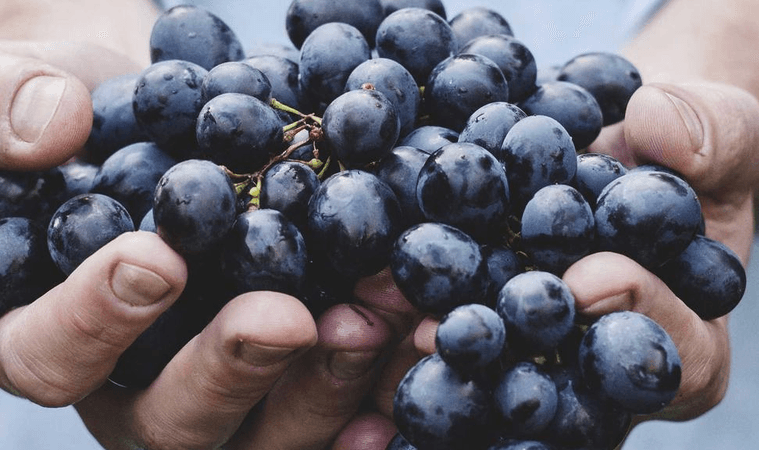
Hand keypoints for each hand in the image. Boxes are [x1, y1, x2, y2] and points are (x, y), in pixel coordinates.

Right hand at [0, 12, 397, 449]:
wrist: (169, 114)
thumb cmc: (82, 103)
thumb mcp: (28, 79)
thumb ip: (12, 101)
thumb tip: (49, 125)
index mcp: (52, 329)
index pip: (49, 355)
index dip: (95, 320)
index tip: (156, 257)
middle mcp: (136, 382)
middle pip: (170, 421)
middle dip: (232, 371)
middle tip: (287, 318)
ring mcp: (225, 391)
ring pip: (264, 432)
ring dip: (325, 384)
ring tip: (375, 319)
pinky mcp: (295, 377)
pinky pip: (335, 411)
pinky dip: (380, 389)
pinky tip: (418, 357)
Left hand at [332, 81, 758, 445]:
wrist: (620, 148)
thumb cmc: (683, 151)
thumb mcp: (721, 132)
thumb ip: (712, 135)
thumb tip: (658, 128)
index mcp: (685, 343)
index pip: (674, 355)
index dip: (639, 318)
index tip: (593, 278)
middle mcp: (599, 367)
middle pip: (565, 390)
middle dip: (508, 359)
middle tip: (452, 335)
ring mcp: (536, 355)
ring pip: (492, 375)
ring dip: (437, 356)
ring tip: (386, 331)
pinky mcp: (481, 326)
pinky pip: (445, 334)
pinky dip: (406, 321)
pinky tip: (361, 302)